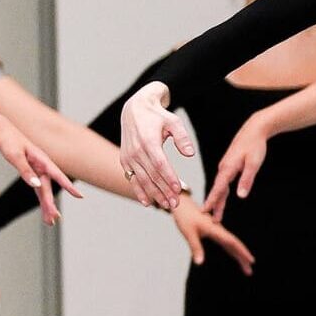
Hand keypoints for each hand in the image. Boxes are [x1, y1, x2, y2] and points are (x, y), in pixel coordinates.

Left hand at [0, 106, 81, 222]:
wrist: (2, 131)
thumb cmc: (9, 141)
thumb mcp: (15, 156)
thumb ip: (26, 171)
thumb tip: (36, 186)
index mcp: (42, 160)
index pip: (58, 175)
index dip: (68, 186)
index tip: (80, 196)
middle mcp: (42, 166)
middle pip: (48, 188)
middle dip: (50, 204)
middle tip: (54, 219)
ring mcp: (37, 170)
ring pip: (43, 191)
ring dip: (46, 205)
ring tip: (50, 221)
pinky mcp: (31, 172)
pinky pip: (37, 188)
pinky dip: (40, 198)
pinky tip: (45, 208)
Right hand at [118, 81, 195, 207]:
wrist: (134, 109)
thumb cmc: (157, 116)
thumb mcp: (174, 122)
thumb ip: (182, 138)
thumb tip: (190, 154)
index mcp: (148, 141)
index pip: (160, 164)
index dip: (169, 177)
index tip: (179, 189)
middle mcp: (136, 151)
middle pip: (151, 175)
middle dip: (164, 191)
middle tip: (176, 204)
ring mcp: (129, 156)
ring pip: (142, 179)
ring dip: (154, 194)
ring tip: (166, 205)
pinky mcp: (125, 160)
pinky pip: (132, 178)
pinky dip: (139, 190)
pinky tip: (147, 202)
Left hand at [173, 199, 253, 274]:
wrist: (182, 204)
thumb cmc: (184, 218)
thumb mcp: (188, 233)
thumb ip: (195, 248)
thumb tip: (199, 263)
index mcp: (215, 229)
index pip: (232, 242)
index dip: (242, 251)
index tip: (251, 260)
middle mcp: (219, 230)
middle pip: (234, 245)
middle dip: (243, 258)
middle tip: (249, 271)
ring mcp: (217, 230)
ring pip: (231, 245)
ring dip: (238, 256)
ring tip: (246, 269)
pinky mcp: (214, 231)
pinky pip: (226, 242)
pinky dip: (231, 250)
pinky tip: (235, 256)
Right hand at [205, 115, 274, 219]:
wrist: (254, 130)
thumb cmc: (255, 146)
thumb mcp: (254, 163)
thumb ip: (246, 180)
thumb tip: (240, 196)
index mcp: (228, 168)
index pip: (218, 188)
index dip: (212, 201)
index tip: (205, 211)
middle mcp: (224, 168)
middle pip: (218, 190)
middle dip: (215, 205)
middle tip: (213, 220)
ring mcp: (226, 167)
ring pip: (220, 187)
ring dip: (218, 200)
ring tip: (217, 214)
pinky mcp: (229, 166)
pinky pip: (223, 182)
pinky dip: (221, 192)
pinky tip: (222, 197)